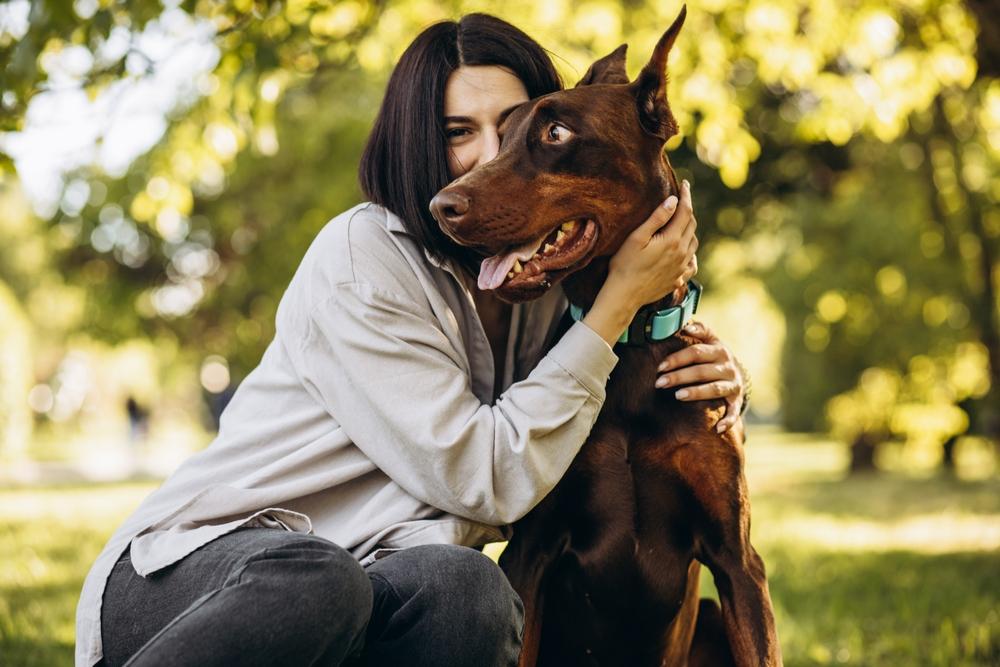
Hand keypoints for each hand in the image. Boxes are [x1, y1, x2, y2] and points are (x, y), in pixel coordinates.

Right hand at [605, 180, 697, 311]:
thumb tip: (673, 201)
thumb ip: (657, 218)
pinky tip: (684, 252)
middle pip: (691, 225)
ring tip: (679, 224)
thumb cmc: (625, 265)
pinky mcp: (678, 279)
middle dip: (687, 211)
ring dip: (689, 230)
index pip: (685, 211)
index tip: (685, 184)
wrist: (624, 296)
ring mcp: (681, 268)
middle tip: (679, 202)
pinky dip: (690, 253)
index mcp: (672, 240)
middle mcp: (682, 254)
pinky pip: (692, 263)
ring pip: (693, 243)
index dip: (686, 196)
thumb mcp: (637, 237)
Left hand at [654, 321, 746, 432]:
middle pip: (701, 371)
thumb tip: (686, 325)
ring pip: (714, 389)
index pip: (696, 352)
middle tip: (659, 383)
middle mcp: (727, 367)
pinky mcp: (736, 401)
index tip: (660, 367)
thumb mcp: (711, 340)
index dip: (677, 359)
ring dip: (697, 393)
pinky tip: (718, 429)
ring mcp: (733, 385)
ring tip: (678, 396)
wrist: (738, 374)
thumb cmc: (714, 357)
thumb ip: (700, 330)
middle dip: (679, 377)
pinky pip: (734, 412)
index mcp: (719, 350)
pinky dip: (728, 420)